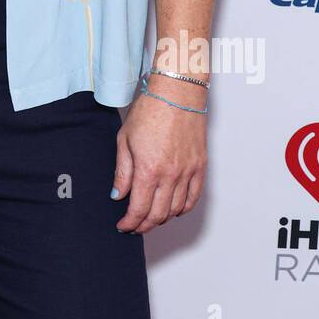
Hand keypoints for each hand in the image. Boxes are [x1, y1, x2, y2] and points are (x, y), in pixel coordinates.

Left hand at [112, 75, 207, 232]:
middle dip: (144, 225)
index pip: (139, 209)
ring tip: (151, 217)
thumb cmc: (149, 110)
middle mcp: (170, 175)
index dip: (130, 223)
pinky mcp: (200, 166)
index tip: (123, 226)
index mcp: (148, 169)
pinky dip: (184, 208)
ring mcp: (188, 172)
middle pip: (158, 214)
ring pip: (176, 209)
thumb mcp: (125, 140)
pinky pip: (194, 197)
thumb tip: (117, 196)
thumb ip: (122, 172)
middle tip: (135, 226)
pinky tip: (174, 208)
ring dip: (162, 218)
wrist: (176, 92)